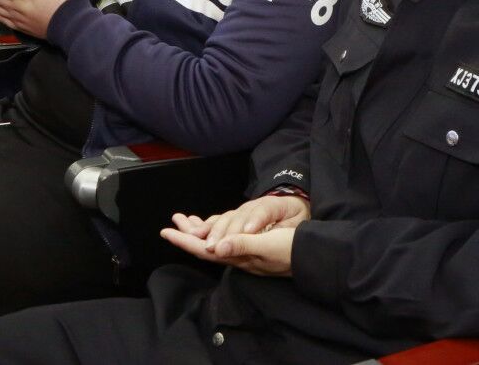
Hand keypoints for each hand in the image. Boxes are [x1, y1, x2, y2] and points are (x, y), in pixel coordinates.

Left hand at [159, 195, 308, 276]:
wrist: (311, 256)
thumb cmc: (290, 249)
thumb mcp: (267, 246)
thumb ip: (242, 246)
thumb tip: (215, 247)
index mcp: (237, 255)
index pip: (204, 250)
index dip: (185, 241)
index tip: (167, 231)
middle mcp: (237, 255)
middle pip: (205, 246)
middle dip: (187, 234)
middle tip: (173, 221)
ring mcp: (244, 252)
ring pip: (215, 241)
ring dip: (199, 231)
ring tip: (186, 221)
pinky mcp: (252, 246)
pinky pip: (227, 238)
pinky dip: (216, 229)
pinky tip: (213, 226)